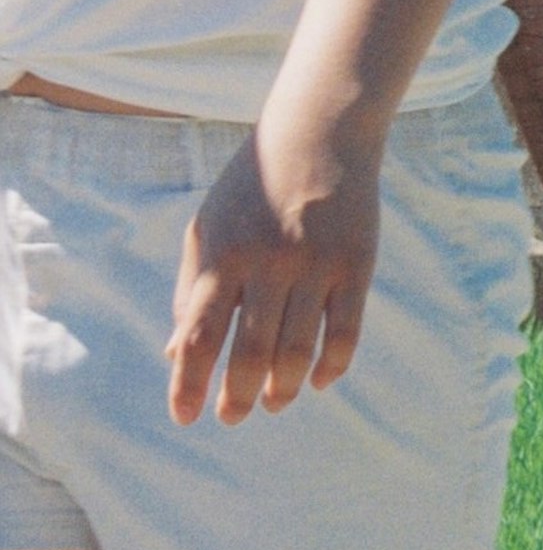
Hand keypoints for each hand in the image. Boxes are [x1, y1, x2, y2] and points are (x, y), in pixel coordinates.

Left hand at [168, 115, 384, 426]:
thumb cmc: (252, 188)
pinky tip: (319, 380)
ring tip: (274, 404)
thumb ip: (191, 289)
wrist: (320, 132)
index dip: (188, 384)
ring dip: (283, 387)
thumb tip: (177, 355)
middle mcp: (269, 263)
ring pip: (299, 348)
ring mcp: (316, 263)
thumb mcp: (206, 229)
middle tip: (231, 417)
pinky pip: (346, 329)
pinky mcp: (357, 262)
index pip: (198, 336)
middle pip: (250, 352)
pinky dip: (332, 364)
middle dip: (238, 397)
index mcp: (222, 256)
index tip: (185, 417)